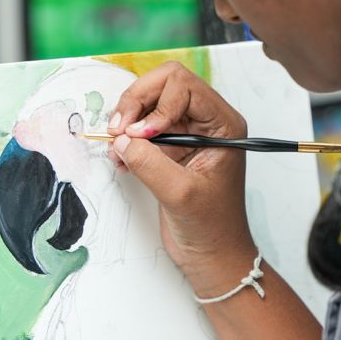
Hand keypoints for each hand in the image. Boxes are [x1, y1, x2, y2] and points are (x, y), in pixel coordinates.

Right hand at [107, 62, 254, 289]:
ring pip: (148, 104)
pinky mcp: (170, 149)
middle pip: (163, 85)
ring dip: (127, 121)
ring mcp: (187, 133)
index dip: (155, 105)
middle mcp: (206, 122)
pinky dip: (125, 139)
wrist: (212, 255)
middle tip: (117, 130)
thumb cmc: (212, 227)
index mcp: (223, 124)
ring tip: (117, 149)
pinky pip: (141, 128)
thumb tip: (123, 139)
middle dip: (136, 103)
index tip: (139, 135)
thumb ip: (150, 163)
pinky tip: (122, 159)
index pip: (183, 85)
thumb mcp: (180, 194)